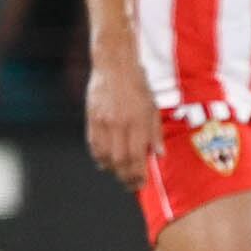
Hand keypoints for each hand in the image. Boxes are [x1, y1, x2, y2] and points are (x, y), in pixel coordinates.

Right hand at [83, 54, 156, 184]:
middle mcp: (120, 124)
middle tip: (130, 185)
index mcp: (138, 121)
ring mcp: (103, 122)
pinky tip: (105, 162)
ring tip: (119, 174)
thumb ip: (155, 132)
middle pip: (120, 161)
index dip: (138, 174)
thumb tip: (159, 154)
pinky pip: (93, 145)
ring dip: (112, 170)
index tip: (140, 183)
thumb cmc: (138, 85)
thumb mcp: (153, 107)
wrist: (115, 66)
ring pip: (105, 156)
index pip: (137, 157)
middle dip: (125, 177)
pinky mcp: (91, 119)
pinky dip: (99, 157)